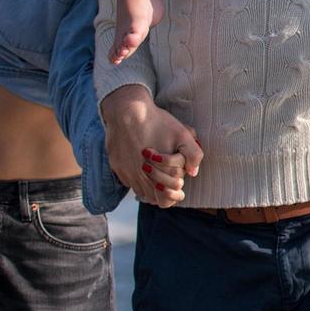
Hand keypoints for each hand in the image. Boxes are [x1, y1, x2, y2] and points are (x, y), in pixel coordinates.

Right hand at [100, 86, 205, 207]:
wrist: (127, 110)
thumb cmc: (157, 122)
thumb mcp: (183, 134)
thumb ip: (193, 155)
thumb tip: (193, 173)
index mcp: (154, 173)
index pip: (164, 201)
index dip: (174, 195)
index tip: (179, 185)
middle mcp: (137, 177)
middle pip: (152, 198)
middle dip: (163, 190)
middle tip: (170, 179)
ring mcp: (124, 172)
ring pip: (139, 191)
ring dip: (150, 186)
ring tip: (159, 174)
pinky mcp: (116, 165)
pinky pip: (128, 181)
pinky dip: (137, 179)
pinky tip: (144, 167)